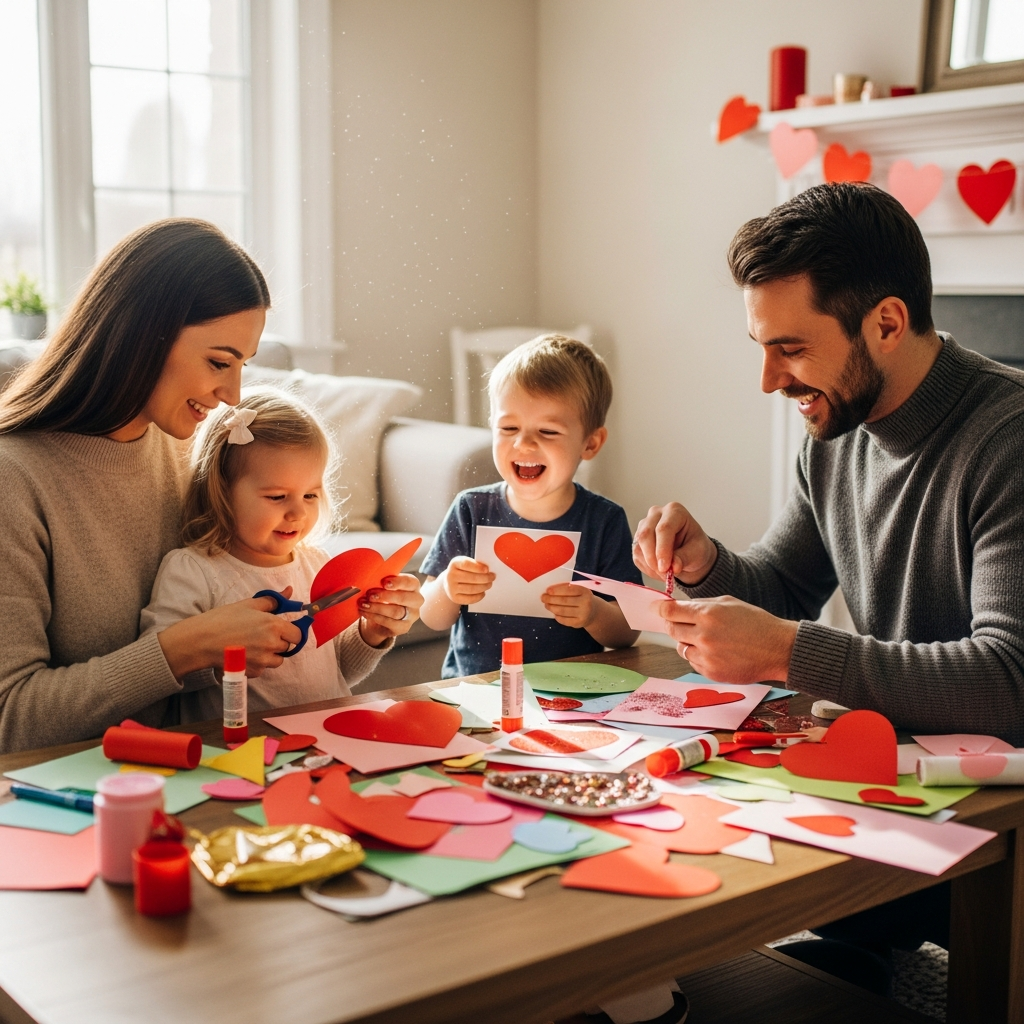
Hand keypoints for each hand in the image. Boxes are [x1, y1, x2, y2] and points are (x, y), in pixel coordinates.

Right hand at [158, 587, 302, 678]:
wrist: (202, 640)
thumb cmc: (224, 619)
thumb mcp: (249, 604)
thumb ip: (273, 600)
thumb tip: (289, 591)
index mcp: (274, 626)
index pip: (298, 635)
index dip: (291, 632)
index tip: (282, 629)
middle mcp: (271, 644)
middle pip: (287, 647)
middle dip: (279, 641)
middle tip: (261, 635)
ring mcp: (263, 661)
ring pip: (277, 660)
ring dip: (270, 654)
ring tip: (252, 645)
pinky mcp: (253, 672)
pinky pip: (263, 669)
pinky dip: (258, 663)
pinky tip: (244, 654)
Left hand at [358, 573, 423, 646]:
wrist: (379, 618)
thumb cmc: (383, 596)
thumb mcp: (383, 586)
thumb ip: (381, 581)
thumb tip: (370, 578)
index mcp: (413, 586)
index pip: (411, 582)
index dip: (398, 582)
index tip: (384, 582)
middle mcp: (416, 600)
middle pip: (405, 598)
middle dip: (386, 596)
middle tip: (370, 595)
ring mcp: (411, 616)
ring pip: (396, 612)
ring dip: (377, 607)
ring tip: (364, 604)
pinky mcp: (404, 627)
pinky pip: (389, 623)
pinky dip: (375, 617)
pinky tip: (364, 612)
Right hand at [441, 557, 494, 605]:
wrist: (449, 581)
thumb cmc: (462, 571)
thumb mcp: (466, 564)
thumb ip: (475, 565)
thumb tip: (488, 571)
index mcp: (455, 563)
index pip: (466, 564)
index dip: (478, 567)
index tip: (487, 569)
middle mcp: (451, 575)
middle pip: (471, 578)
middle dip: (485, 578)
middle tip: (492, 577)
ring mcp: (451, 588)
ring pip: (472, 589)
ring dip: (483, 587)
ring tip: (489, 584)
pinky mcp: (454, 598)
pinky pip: (469, 599)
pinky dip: (479, 596)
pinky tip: (483, 592)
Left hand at [541, 583, 597, 628]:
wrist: (594, 612)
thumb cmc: (582, 598)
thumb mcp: (579, 591)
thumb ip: (567, 589)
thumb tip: (550, 591)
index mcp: (585, 592)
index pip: (568, 590)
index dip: (556, 590)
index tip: (548, 590)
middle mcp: (585, 603)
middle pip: (564, 601)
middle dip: (551, 599)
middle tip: (543, 598)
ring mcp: (583, 614)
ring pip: (562, 611)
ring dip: (552, 607)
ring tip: (547, 605)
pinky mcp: (579, 623)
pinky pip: (564, 620)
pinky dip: (557, 616)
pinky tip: (554, 613)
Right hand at [633, 502, 717, 584]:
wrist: (689, 551)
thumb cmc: (695, 547)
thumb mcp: (697, 552)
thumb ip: (684, 558)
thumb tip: (672, 567)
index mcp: (674, 511)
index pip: (663, 528)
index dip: (662, 549)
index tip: (665, 568)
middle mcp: (656, 514)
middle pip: (646, 535)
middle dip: (653, 559)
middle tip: (665, 574)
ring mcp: (644, 526)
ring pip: (639, 546)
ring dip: (651, 566)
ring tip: (666, 575)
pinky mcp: (637, 540)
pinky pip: (637, 556)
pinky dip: (648, 568)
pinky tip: (660, 571)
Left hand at [659, 595, 796, 682]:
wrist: (778, 649)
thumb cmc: (756, 623)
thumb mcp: (729, 603)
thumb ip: (701, 604)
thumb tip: (677, 606)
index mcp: (708, 613)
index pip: (670, 611)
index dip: (660, 609)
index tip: (656, 609)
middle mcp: (704, 635)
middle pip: (671, 629)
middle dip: (673, 625)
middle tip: (681, 623)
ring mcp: (707, 655)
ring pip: (680, 647)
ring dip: (687, 642)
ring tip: (706, 638)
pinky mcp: (711, 672)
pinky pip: (693, 662)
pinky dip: (699, 656)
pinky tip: (716, 651)